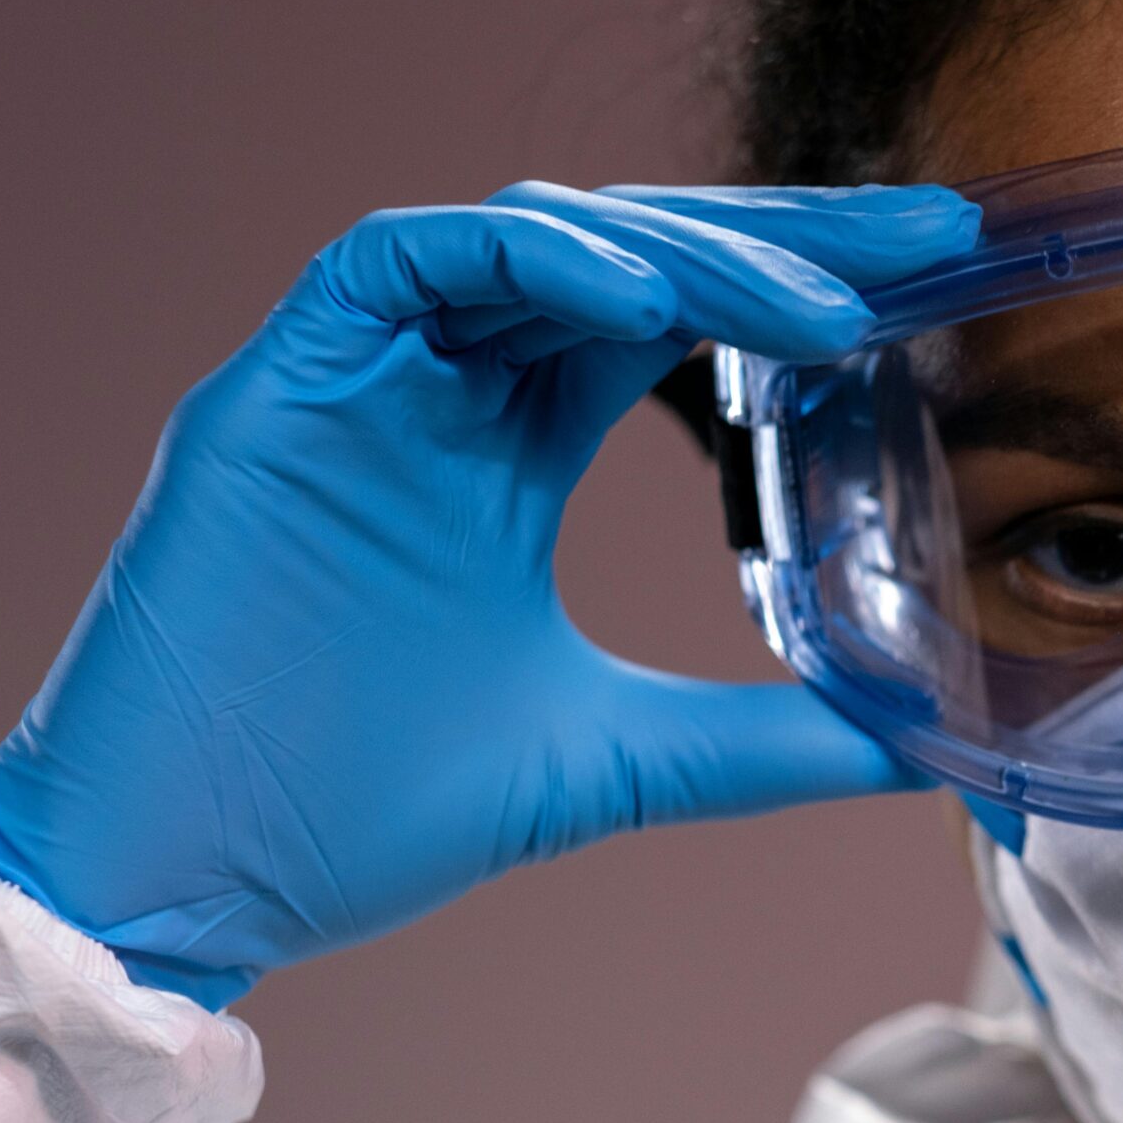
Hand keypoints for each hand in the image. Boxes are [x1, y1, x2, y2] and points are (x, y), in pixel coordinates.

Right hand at [0, 182, 979, 1006]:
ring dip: (687, 255)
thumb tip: (923, 752)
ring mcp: (358, 382)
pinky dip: (533, 266)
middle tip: (923, 234)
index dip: (795, 279)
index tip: (931, 268)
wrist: (190, 888)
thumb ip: (765, 739)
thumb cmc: (362, 815)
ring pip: (536, 241)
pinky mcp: (278, 387)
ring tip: (822, 309)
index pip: (672, 317)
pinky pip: (405, 261)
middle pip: (625, 252)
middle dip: (777, 234)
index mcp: (508, 452)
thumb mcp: (619, 760)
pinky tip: (651, 305)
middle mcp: (439, 393)